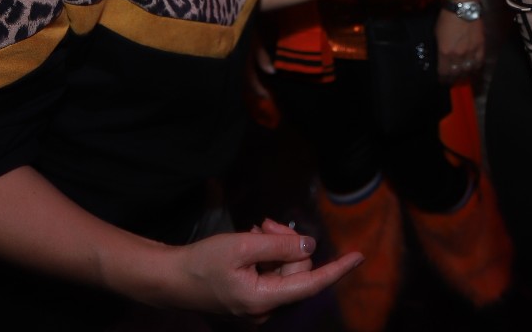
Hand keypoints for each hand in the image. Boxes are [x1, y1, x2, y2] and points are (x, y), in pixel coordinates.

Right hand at [154, 228, 361, 318]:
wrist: (171, 279)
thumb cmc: (203, 263)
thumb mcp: (242, 245)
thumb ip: (279, 246)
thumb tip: (310, 245)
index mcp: (264, 300)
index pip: (310, 284)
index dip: (336, 270)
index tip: (359, 257)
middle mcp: (266, 309)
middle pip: (296, 270)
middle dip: (287, 243)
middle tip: (267, 223)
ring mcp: (259, 306)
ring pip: (285, 269)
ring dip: (276, 245)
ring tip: (256, 229)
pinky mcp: (253, 299)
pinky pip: (273, 274)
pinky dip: (268, 254)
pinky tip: (253, 240)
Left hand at [435, 7, 484, 81]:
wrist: (462, 6)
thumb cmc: (446, 18)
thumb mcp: (437, 34)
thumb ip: (440, 48)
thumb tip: (441, 58)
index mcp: (445, 52)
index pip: (444, 72)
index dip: (443, 78)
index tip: (442, 81)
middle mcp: (458, 55)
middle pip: (457, 73)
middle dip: (453, 79)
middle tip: (452, 81)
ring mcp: (470, 51)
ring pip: (468, 69)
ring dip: (465, 75)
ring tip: (462, 76)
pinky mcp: (480, 46)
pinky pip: (479, 62)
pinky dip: (476, 67)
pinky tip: (473, 69)